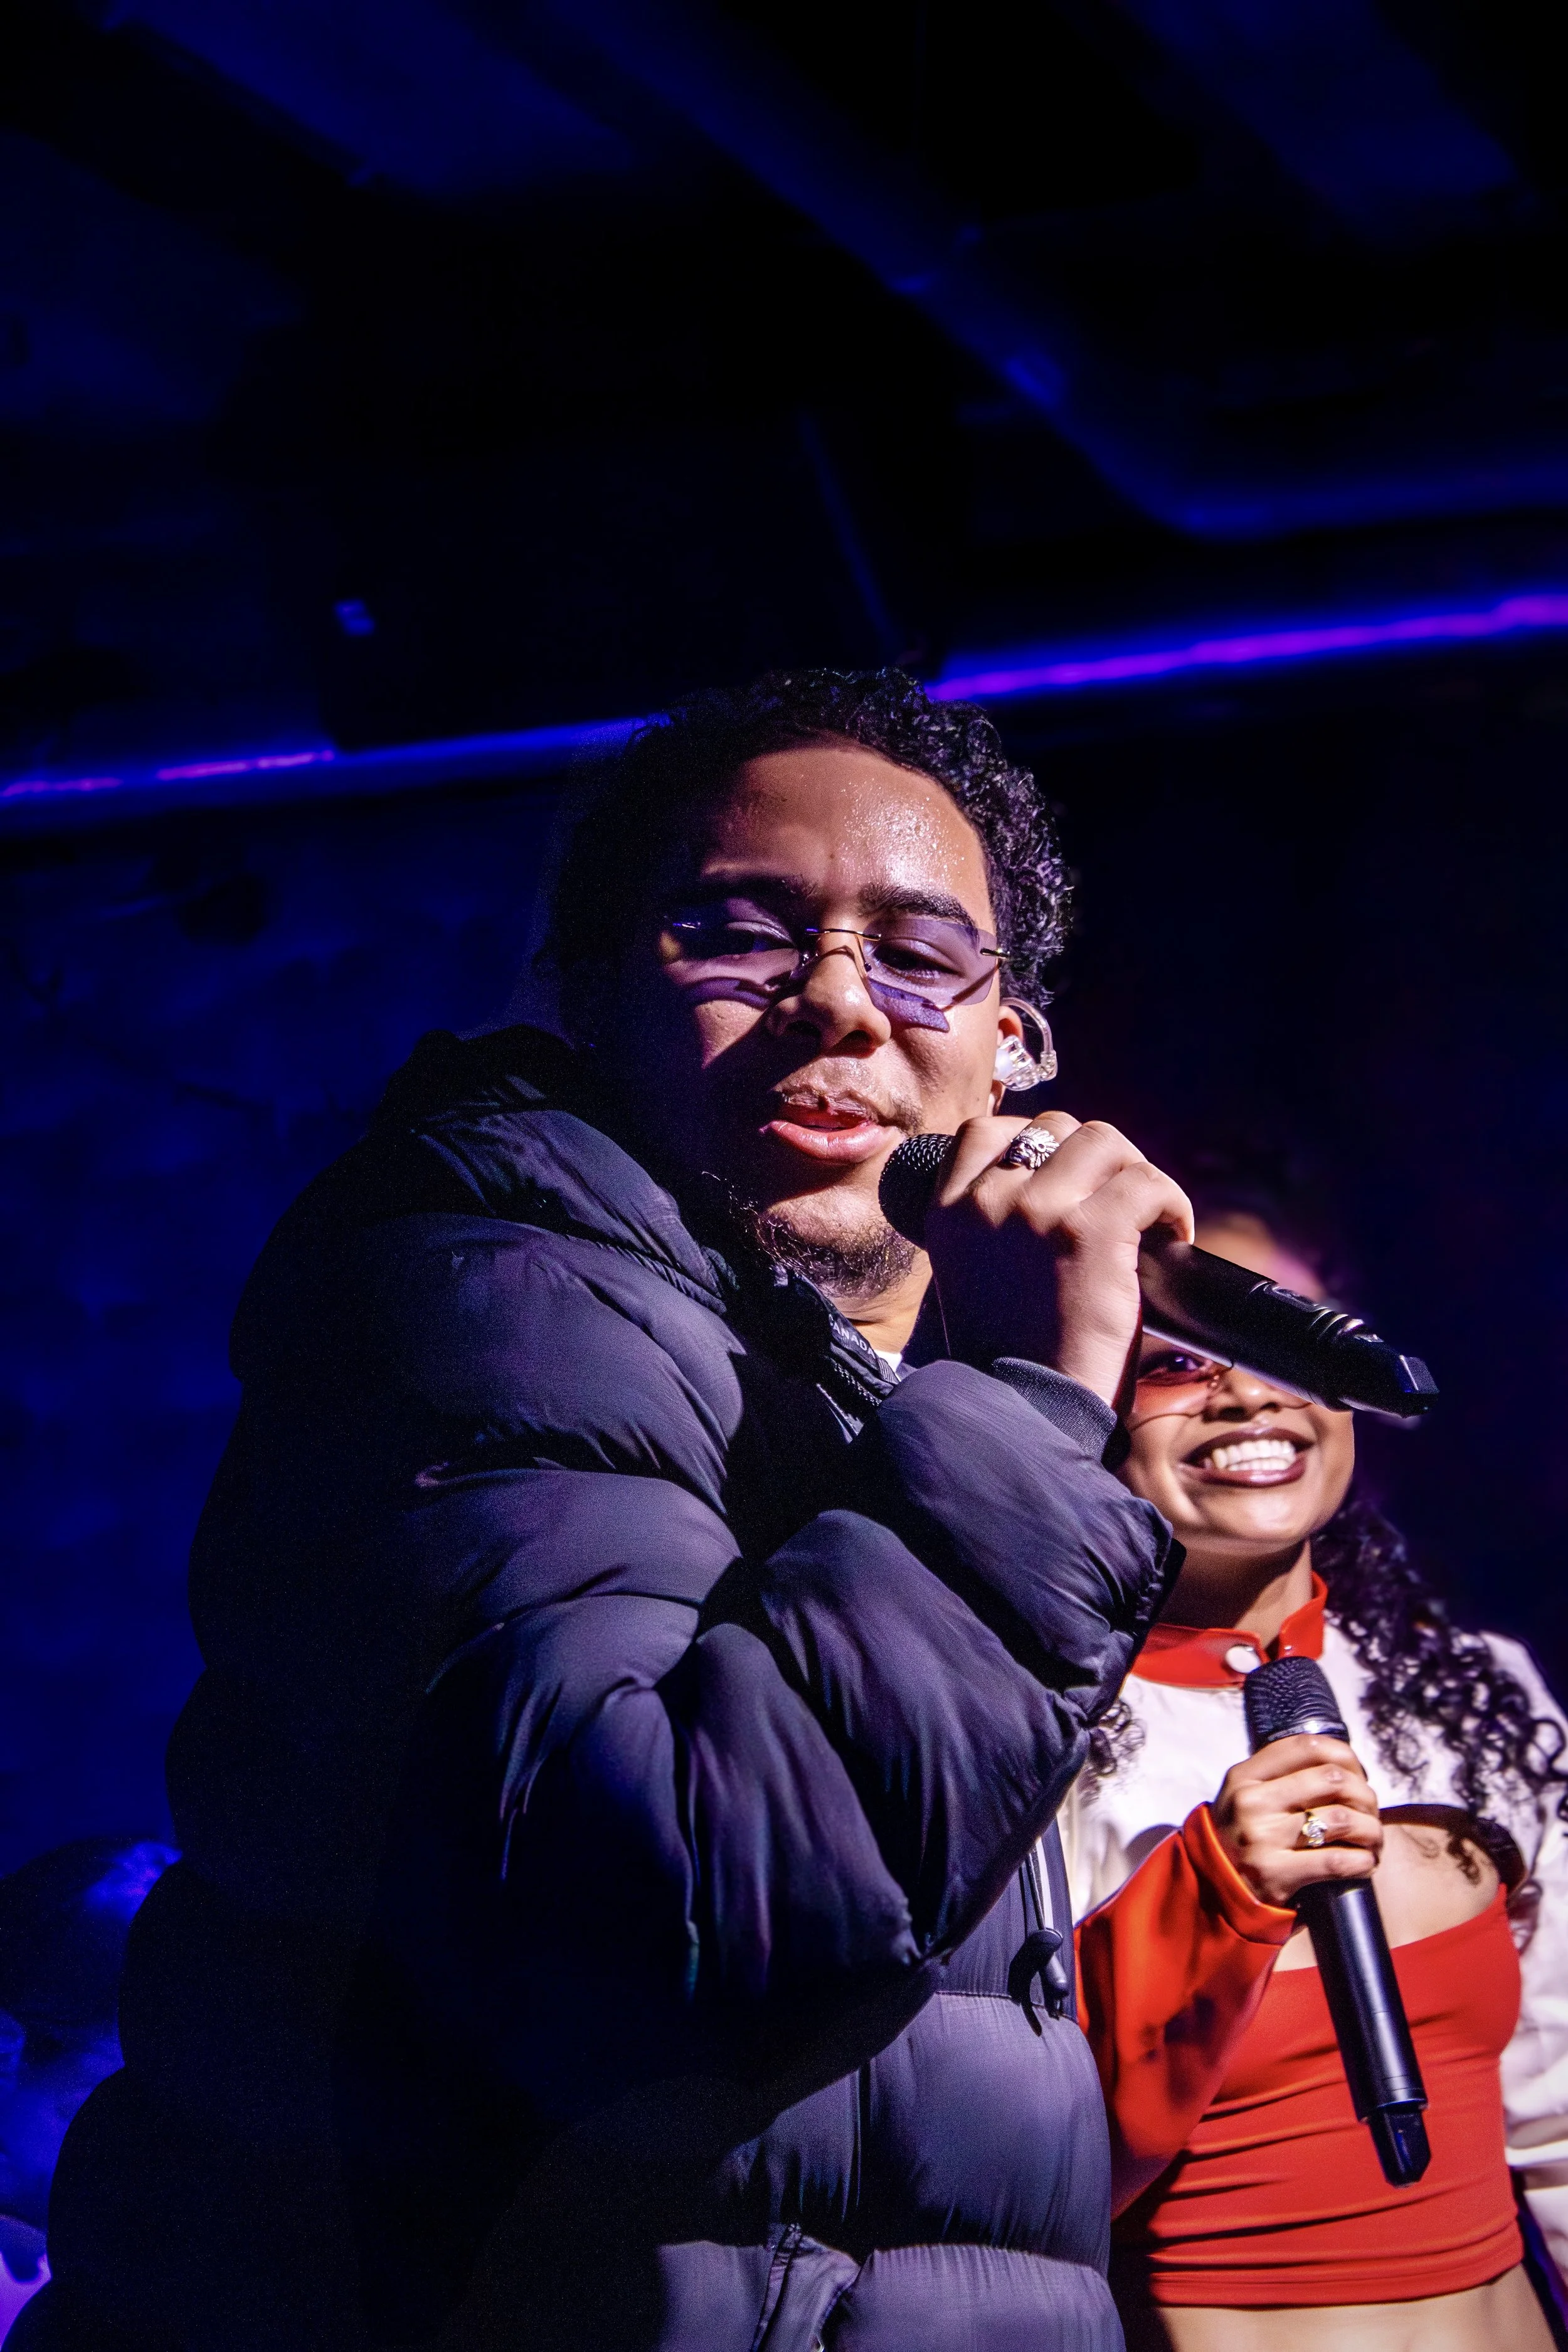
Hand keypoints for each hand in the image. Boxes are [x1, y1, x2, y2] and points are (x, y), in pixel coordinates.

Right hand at [922, 1113, 1192, 1404]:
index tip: (1066, 1179)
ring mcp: (1036, 1210)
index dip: (1035, 1144)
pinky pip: (1146, 1182)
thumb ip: (996, 1226)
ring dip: (1133, 1172)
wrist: (1023, 1417)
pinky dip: (1171, 1205)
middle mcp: (985, 1201)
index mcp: (947, 1213)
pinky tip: (1171, 1240)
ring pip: (1104, 1140)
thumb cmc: (1009, 1360)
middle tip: (1116, 1205)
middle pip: (1054, 1127)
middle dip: (1094, 1159)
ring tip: (1146, 1218)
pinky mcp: (1091, 1232)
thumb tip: (1059, 1190)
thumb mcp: (974, 1276)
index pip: (985, 1131)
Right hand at [1210, 1734, 1382, 1908]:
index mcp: (1245, 1776)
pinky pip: (1337, 1862)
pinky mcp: (1275, 1874)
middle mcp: (1252, 1802)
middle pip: (1332, 1779)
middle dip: (1364, 1795)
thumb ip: (1282, 1775)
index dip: (1344, 1756)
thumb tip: (1343, 1764)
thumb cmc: (1241, 1836)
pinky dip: (1362, 1862)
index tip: (1357, 1774)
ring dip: (1370, 1830)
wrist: (1213, 1888)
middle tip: (1370, 1811)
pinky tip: (1365, 1863)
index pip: (1307, 1746)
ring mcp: (1262, 1838)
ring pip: (1341, 1819)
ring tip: (1372, 1839)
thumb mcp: (1247, 1795)